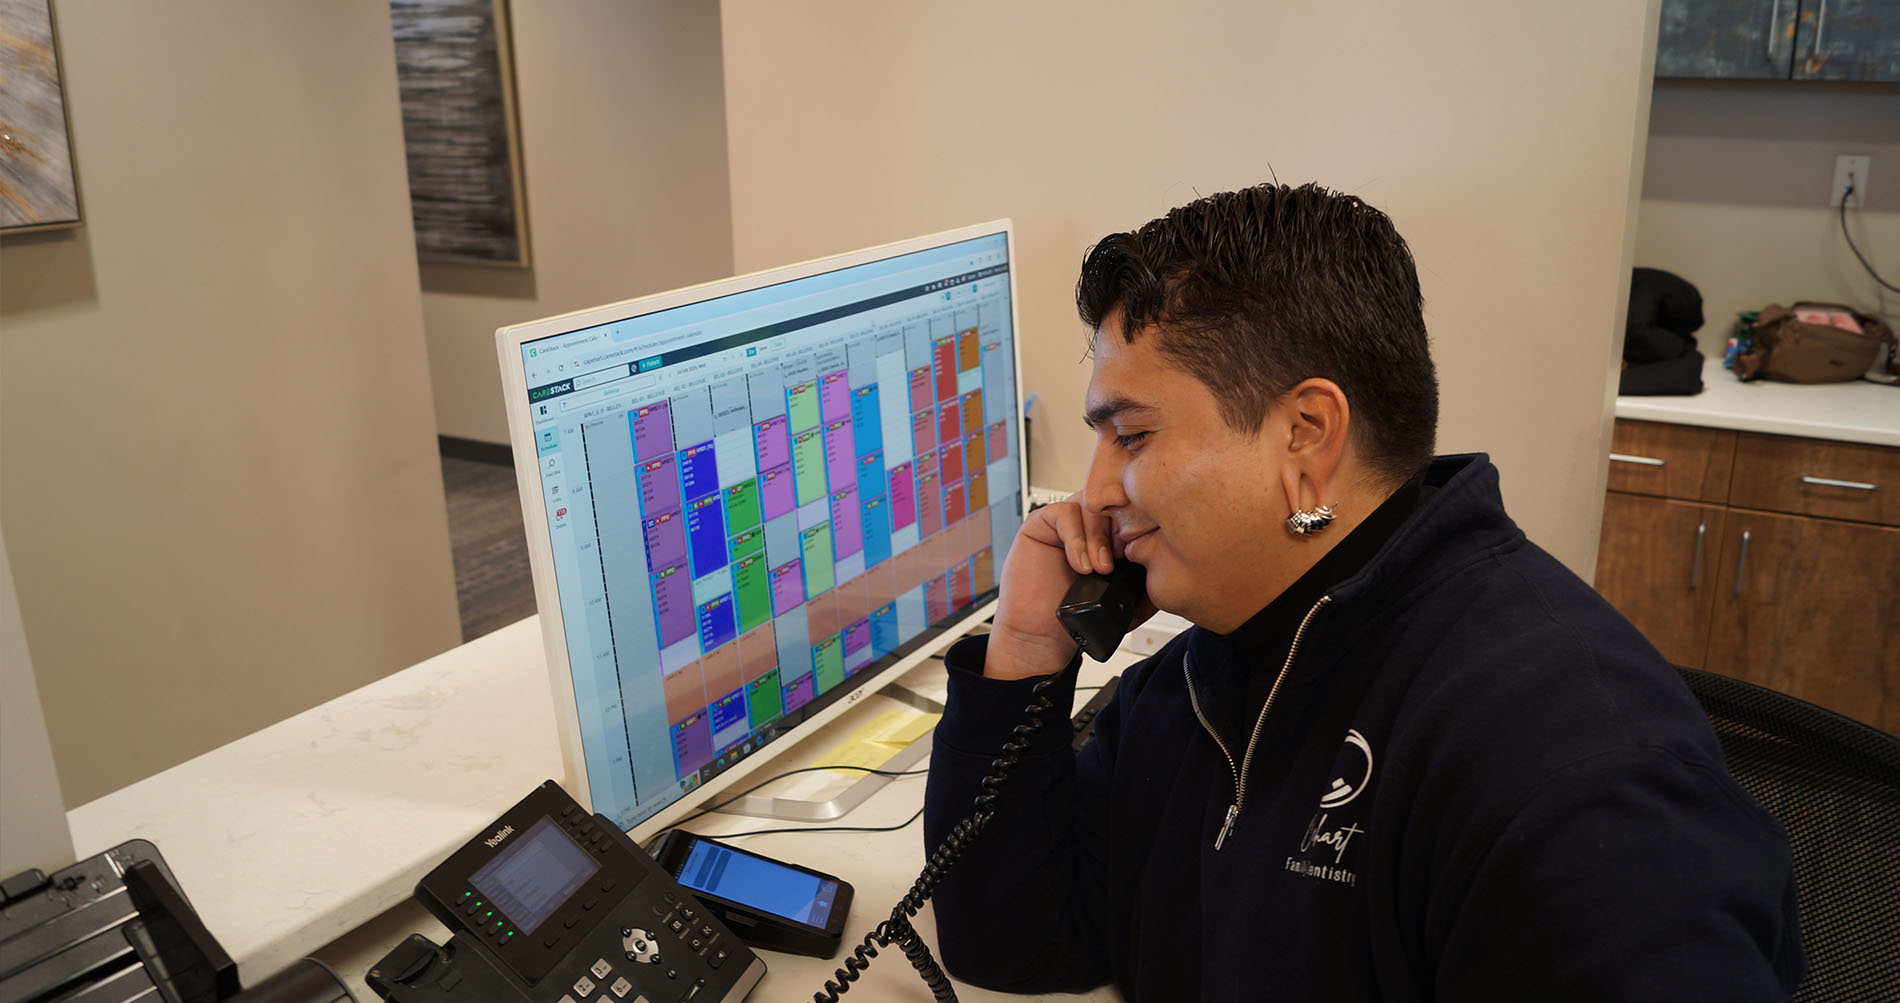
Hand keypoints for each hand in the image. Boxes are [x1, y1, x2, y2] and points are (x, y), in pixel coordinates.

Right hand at [985, 496, 1151, 678]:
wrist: (1040, 636)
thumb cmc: (1075, 618)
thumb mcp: (1123, 603)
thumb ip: (1145, 583)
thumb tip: (1168, 566)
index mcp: (1112, 537)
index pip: (1133, 512)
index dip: (1142, 526)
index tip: (1147, 550)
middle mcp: (1090, 526)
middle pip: (1113, 502)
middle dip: (1122, 530)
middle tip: (1124, 558)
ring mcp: (1067, 523)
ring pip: (1091, 504)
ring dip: (1098, 538)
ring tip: (1099, 569)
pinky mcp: (1041, 523)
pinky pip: (1064, 511)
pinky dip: (1076, 538)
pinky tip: (1080, 564)